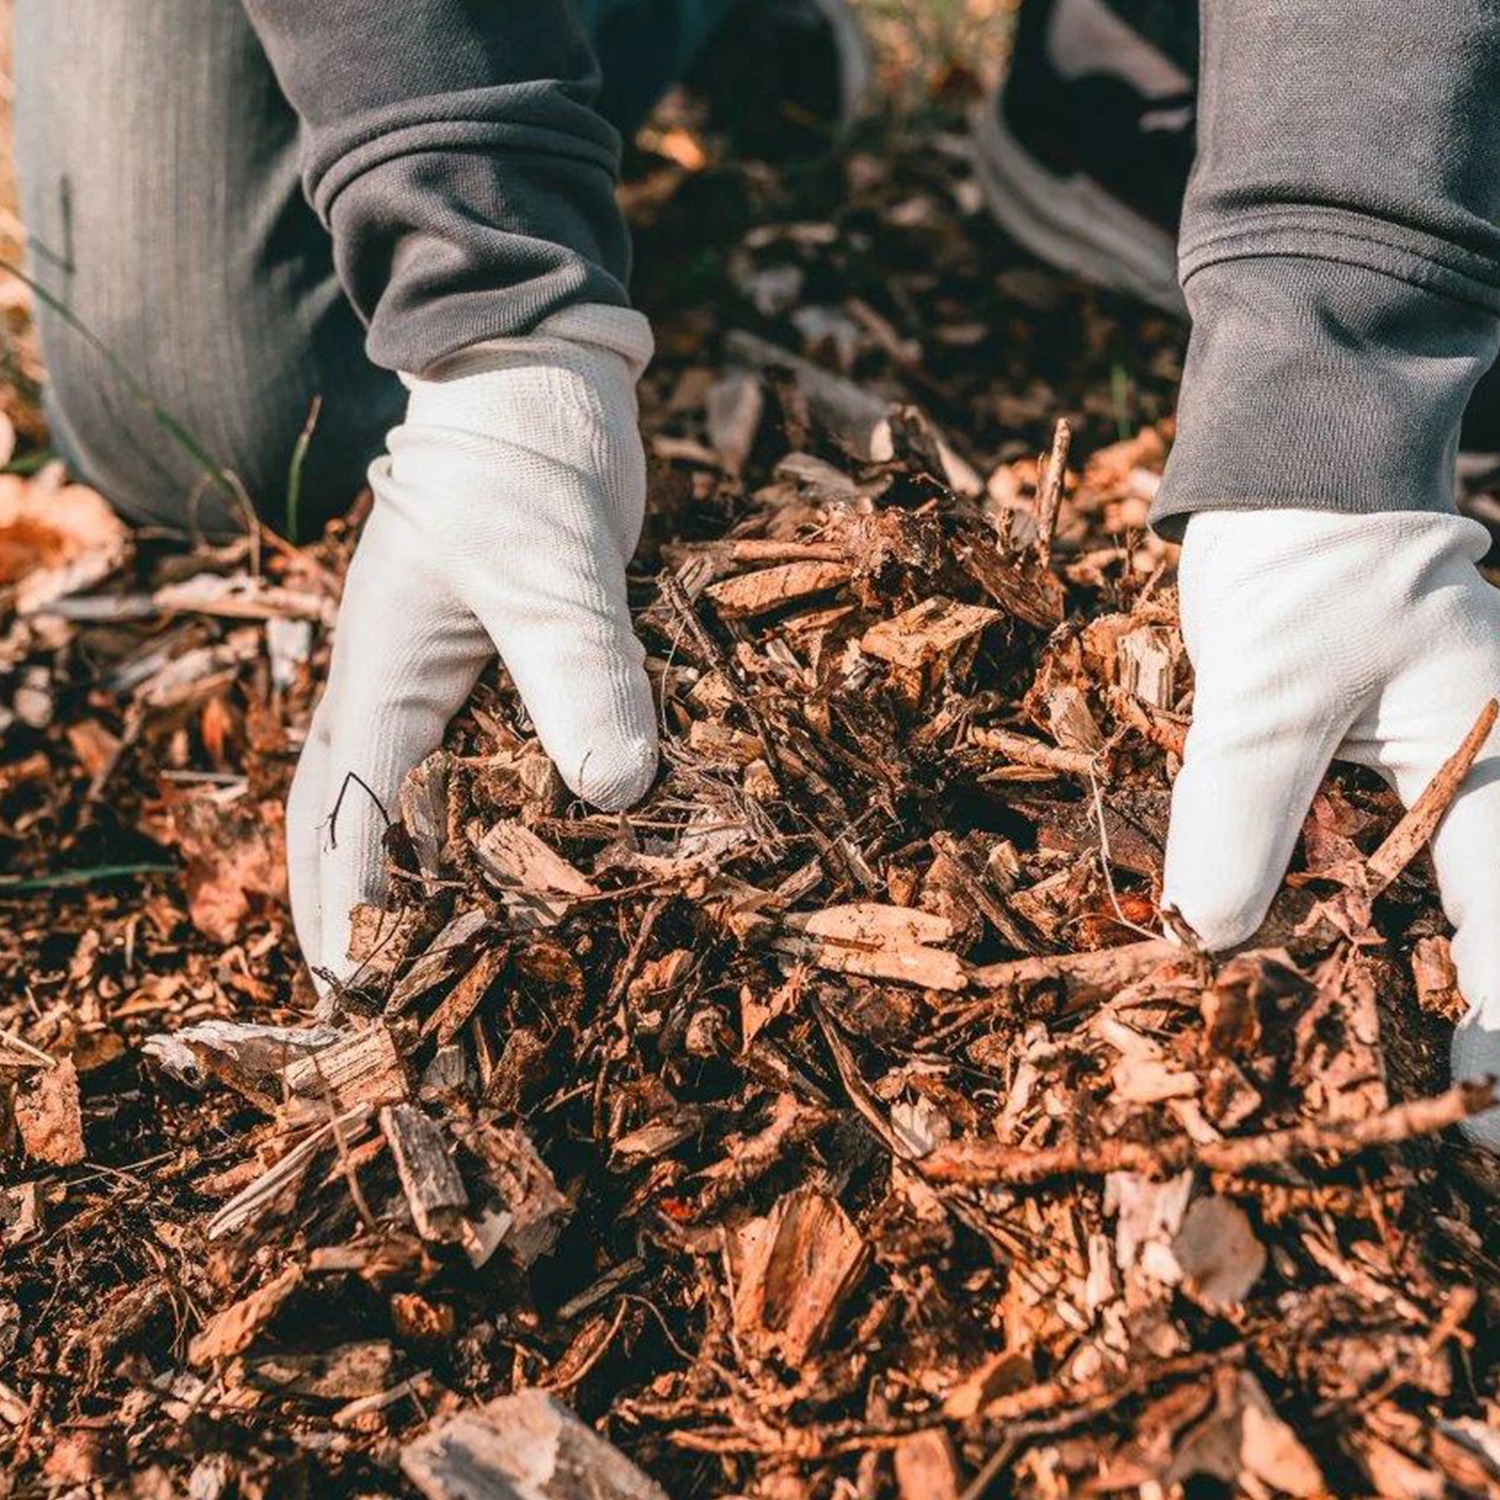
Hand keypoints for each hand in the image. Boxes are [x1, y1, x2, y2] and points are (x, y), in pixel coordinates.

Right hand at [287, 305, 657, 994]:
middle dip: (344, 903)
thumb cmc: (525, 463)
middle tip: (359, 996)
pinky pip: (454, 753)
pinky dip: (459, 811)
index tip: (362, 995)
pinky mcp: (484, 659)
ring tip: (406, 947)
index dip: (357, 908)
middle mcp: (390, 682)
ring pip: (387, 787)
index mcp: (381, 673)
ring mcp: (431, 671)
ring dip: (389, 866)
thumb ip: (577, 669)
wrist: (538, 381)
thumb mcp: (551, 566)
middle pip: (339, 812)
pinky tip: (496, 847)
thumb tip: (614, 794)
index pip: (353, 813)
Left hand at [1161, 508, 1499, 1148]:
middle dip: (1460, 1016)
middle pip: (1483, 927)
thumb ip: (1241, 809)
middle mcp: (1485, 784)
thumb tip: (1205, 937)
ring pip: (1422, 909)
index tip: (1476, 1126)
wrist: (1293, 489)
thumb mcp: (1268, 687)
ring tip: (1356, 1068)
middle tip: (1434, 1129)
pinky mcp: (1377, 783)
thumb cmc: (1303, 565)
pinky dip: (1327, 917)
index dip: (1496, 1035)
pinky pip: (1366, 872)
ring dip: (1389, 977)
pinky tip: (1289, 962)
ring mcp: (1435, 787)